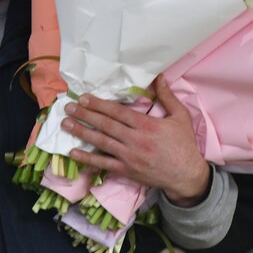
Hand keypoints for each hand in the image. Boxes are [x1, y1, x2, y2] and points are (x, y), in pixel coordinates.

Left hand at [61, 76, 210, 205]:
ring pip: (101, 142)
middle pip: (105, 125)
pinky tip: (73, 153)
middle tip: (68, 107)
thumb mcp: (180, 117)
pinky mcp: (126, 170)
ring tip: (66, 124)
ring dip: (81, 133)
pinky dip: (88, 158)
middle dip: (84, 115)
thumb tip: (159, 77)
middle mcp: (134, 140)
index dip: (99, 105)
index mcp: (146, 125)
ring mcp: (129, 157)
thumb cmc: (184, 144)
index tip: (84, 98)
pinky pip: (103, 164)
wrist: (186, 175)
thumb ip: (167, 96)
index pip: (118, 112)